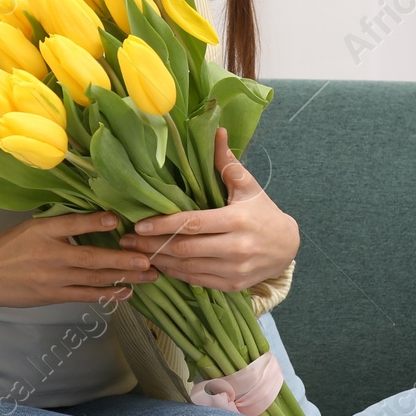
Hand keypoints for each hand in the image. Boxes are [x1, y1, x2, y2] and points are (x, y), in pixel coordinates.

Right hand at [0, 211, 158, 306]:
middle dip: (123, 259)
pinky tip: (125, 292)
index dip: (94, 222)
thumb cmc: (10, 248)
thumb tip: (96, 218)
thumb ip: (61, 224)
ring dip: (123, 277)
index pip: (72, 225)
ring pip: (94, 279)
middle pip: (92, 257)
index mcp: (43, 232)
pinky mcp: (53, 296)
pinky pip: (85, 296)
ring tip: (148, 275)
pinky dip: (106, 294)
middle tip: (149, 258)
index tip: (117, 219)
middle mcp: (50, 255)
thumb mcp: (32, 227)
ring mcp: (53, 279)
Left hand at [117, 128, 298, 291]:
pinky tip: (160, 264)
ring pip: (188, 268)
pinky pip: (197, 281)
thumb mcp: (248, 185)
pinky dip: (176, 274)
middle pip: (186, 249)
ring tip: (137, 252)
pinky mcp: (232, 285)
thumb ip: (227, 162)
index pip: (194, 223)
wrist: (287, 247)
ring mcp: (234, 270)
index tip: (140, 224)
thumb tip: (217, 130)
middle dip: (153, 245)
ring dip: (160, 261)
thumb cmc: (263, 212)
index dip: (164, 225)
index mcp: (237, 220)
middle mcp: (236, 248)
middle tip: (128, 239)